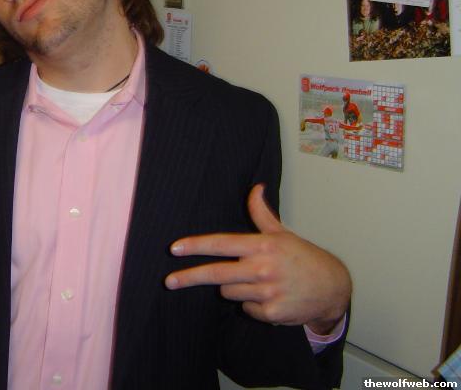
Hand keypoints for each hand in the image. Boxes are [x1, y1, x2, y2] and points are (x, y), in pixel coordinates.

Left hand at [165, 184, 350, 333]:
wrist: (332, 288)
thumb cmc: (303, 258)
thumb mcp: (282, 233)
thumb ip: (261, 213)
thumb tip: (255, 188)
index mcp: (262, 246)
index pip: (222, 244)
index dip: (196, 246)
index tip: (175, 249)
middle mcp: (262, 268)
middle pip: (216, 274)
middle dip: (189, 277)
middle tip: (169, 281)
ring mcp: (267, 291)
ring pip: (229, 292)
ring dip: (234, 288)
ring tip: (258, 282)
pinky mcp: (271, 312)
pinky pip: (246, 308)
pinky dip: (252, 305)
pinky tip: (270, 297)